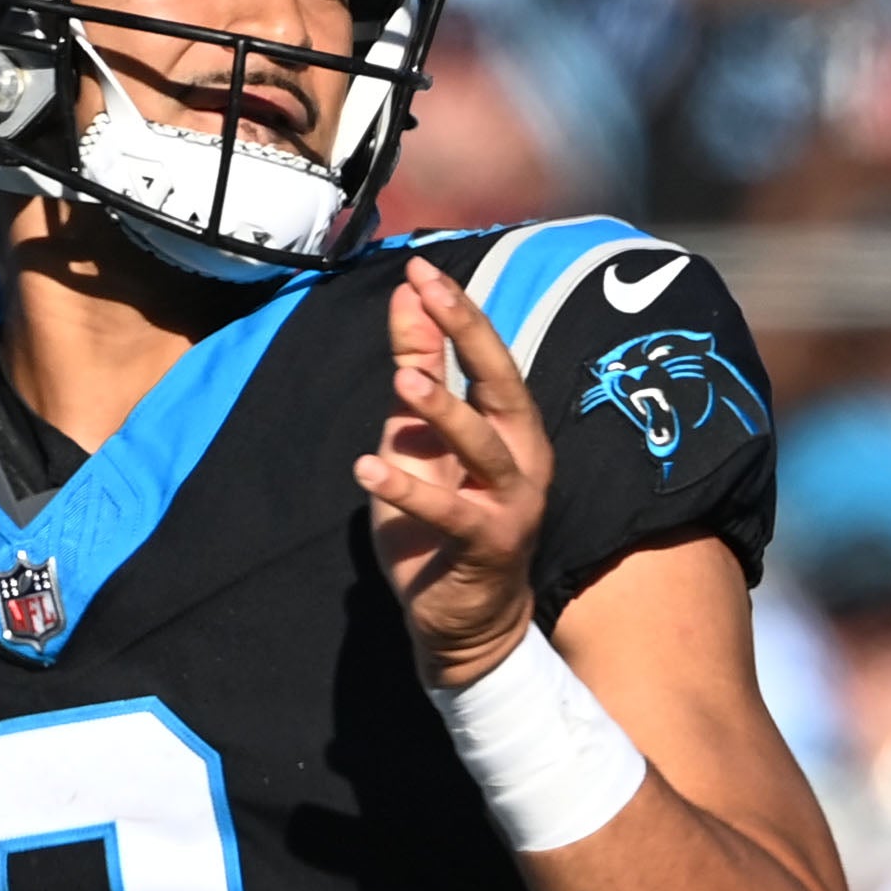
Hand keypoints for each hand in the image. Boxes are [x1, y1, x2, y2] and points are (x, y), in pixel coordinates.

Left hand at [356, 258, 552, 687]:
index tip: (422, 269)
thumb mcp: (418, 441)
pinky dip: (409, 491)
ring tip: (407, 384)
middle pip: (501, 384)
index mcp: (510, 425)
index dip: (457, 312)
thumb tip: (407, 300)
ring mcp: (511, 502)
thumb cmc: (444, 523)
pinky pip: (449, 513)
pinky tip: (369, 468)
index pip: (488, 356)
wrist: (466, 620)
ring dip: (445, 413)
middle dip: (467, 333)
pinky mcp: (488, 545)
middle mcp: (522, 456)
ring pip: (481, 446)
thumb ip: (418, 371)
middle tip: (430, 290)